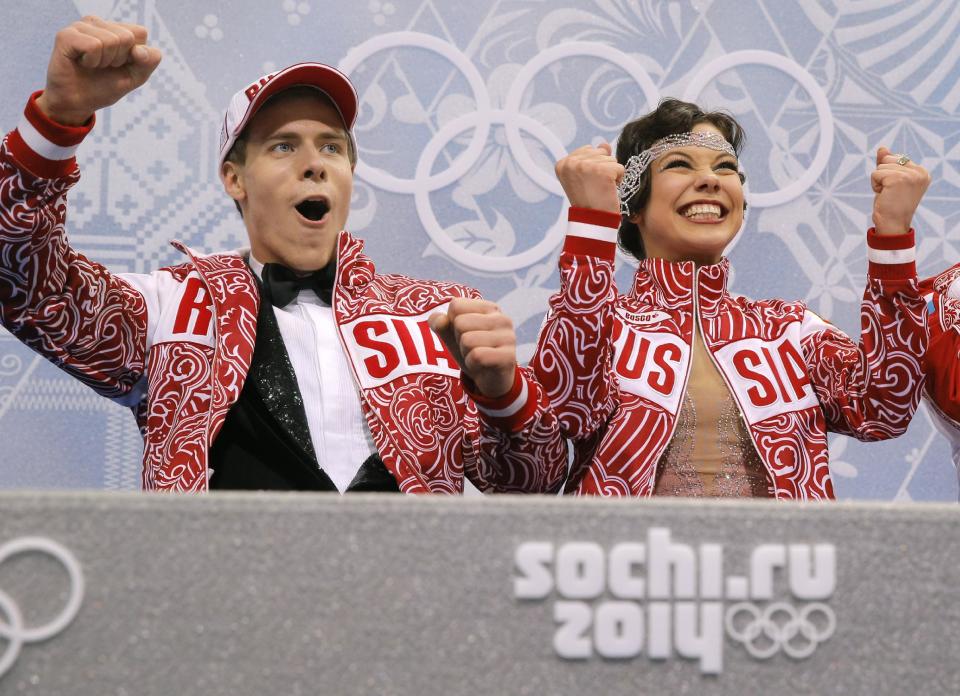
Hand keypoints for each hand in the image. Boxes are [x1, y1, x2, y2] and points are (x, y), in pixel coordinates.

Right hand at [35, 16, 161, 125]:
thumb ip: (148, 62)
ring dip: (104, 62)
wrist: (77, 103)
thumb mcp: (135, 76)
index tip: (120, 65)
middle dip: (119, 59)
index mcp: (115, 28)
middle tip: (103, 66)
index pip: (141, 33)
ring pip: (111, 40)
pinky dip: (92, 62)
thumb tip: (140, 51)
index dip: (136, 56)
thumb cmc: (104, 87)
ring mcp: (80, 26)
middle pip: (126, 37)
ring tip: (91, 65)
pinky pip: (94, 46)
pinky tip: (82, 63)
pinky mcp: (66, 34)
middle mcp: (97, 23)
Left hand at [429, 298, 516, 398]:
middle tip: (472, 349)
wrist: (491, 380)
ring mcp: (508, 337)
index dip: (452, 324)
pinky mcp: (508, 356)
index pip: (456, 306)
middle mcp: (501, 319)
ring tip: (477, 357)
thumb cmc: (471, 351)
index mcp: (489, 308)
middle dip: (459, 340)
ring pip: (467, 340)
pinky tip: (482, 366)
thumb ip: (439, 323)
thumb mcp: (451, 335)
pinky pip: (477, 356)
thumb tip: (439, 320)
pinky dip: (472, 364)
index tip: (466, 334)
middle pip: (460, 323)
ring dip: (466, 353)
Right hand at [555, 142, 623, 213]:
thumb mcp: (585, 177)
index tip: (586, 184)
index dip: (592, 167)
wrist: (592, 223)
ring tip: (601, 190)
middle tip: (594, 187)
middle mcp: (571, 162)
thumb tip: (604, 144)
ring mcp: (586, 165)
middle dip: (602, 168)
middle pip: (599, 152)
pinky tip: (608, 191)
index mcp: (562, 164)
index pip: (587, 150)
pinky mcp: (603, 171)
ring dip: (611, 175)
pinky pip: (620, 168)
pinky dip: (618, 180)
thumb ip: (592, 157)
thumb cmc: (588, 201)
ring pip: (611, 159)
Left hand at [871, 146, 930, 234]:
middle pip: (888, 159)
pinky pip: (875, 173)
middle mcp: (919, 172)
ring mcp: (910, 174)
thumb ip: (888, 164)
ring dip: (878, 181)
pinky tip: (883, 195)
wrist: (892, 224)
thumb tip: (882, 148)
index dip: (889, 173)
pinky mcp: (897, 178)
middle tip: (890, 192)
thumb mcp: (891, 181)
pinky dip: (875, 185)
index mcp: (922, 172)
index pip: (897, 158)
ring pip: (881, 166)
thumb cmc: (891, 205)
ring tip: (887, 194)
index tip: (896, 189)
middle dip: (883, 175)